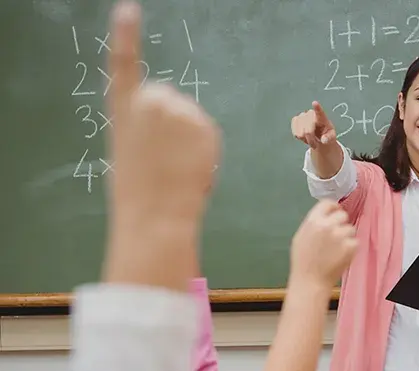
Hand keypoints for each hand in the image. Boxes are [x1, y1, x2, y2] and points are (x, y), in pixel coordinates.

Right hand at [102, 0, 220, 288]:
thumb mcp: (131, 151)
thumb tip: (173, 129)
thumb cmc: (139, 192)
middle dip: (172, 124)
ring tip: (177, 167)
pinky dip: (205, 147)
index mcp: (123, 107)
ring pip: (191, 117)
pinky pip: (207, 131)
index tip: (128, 8)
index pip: (123, 62)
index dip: (127, 34)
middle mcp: (150, 101)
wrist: (156, 214)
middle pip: (170, 100)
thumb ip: (148, 129)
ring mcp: (179, 111)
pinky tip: (192, 165)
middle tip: (164, 160)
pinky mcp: (204, 126)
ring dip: (190, 138)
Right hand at [290, 199, 357, 285]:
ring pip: (350, 229)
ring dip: (346, 237)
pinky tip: (341, 256)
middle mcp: (327, 225)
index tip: (335, 213)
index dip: (333, 208)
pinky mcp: (350, 247)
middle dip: (341, 223)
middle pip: (342, 215)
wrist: (310, 281)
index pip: (328, 203)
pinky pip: (355, 242)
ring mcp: (340, 236)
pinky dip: (351, 248)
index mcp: (313, 220)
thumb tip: (326, 215)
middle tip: (336, 235)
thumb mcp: (302, 236)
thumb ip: (314, 223)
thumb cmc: (303, 261)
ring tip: (337, 249)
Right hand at [291, 102, 337, 148]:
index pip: (319, 112)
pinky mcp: (295, 120)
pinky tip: (304, 135)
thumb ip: (329, 138)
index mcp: (322, 117)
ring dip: (305, 139)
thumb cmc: (326, 135)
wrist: (319, 136)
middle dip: (311, 139)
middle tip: (315, 143)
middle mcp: (311, 114)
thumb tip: (324, 140)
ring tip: (311, 138)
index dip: (317, 108)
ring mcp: (302, 116)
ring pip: (300, 132)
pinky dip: (300, 137)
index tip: (315, 103)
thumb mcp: (331, 137)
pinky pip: (295, 132)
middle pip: (308, 130)